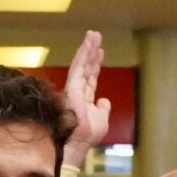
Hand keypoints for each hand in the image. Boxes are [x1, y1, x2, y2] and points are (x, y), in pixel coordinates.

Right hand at [60, 30, 110, 169]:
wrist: (78, 142)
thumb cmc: (88, 135)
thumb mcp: (102, 120)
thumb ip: (103, 109)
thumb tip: (104, 101)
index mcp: (85, 99)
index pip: (90, 77)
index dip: (95, 64)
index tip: (100, 51)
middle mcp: (78, 91)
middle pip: (86, 67)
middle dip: (91, 51)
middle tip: (95, 35)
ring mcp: (74, 88)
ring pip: (81, 64)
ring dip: (88, 48)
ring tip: (93, 34)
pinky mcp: (72, 86)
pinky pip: (78, 66)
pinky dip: (84, 54)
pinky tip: (88, 44)